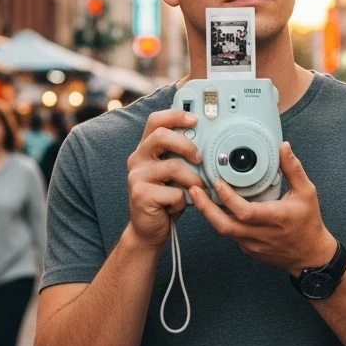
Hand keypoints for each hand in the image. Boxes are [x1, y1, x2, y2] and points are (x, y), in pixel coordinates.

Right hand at [126, 108, 207, 248]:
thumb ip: (182, 156)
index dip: (175, 115)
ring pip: (173, 167)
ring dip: (192, 179)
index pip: (156, 121)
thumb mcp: (174, 173)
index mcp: (145, 149)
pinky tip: (178, 206)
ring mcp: (136, 176)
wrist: (148, 230)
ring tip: (197, 189)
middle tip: (199, 158)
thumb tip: (209, 141)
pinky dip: (183, 201)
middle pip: (161, 136)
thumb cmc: (166, 199)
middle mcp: (137, 159)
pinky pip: (173, 192)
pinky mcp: (140, 194)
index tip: (195, 119)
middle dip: (186, 145)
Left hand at [190, 141, 336, 274]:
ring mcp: (251, 244)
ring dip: (209, 213)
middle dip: (206, 207)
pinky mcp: (248, 248)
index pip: (245, 211)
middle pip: (224, 225)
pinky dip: (219, 220)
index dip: (228, 198)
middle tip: (194, 189)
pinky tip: (214, 208)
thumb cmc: (308, 224)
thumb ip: (293, 169)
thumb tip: (284, 148)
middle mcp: (260, 233)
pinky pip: (230, 234)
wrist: (309, 256)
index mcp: (274, 218)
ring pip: (223, 230)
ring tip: (199, 195)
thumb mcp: (306, 193)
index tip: (218, 182)